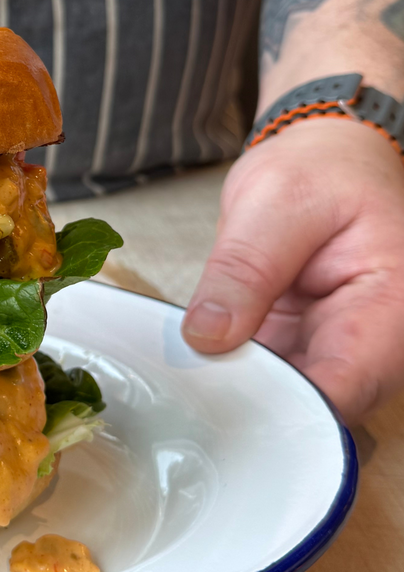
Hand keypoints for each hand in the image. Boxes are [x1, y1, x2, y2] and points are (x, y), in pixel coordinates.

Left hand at [182, 117, 403, 421]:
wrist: (327, 161)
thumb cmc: (320, 171)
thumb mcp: (276, 202)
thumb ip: (243, 270)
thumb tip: (207, 337)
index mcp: (393, 308)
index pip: (346, 387)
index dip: (287, 409)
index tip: (225, 406)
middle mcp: (375, 343)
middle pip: (316, 407)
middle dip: (254, 409)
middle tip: (190, 400)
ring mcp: (336, 350)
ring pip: (287, 401)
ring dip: (238, 396)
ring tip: (187, 386)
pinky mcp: (303, 350)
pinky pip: (267, 379)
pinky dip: (232, 377)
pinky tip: (196, 371)